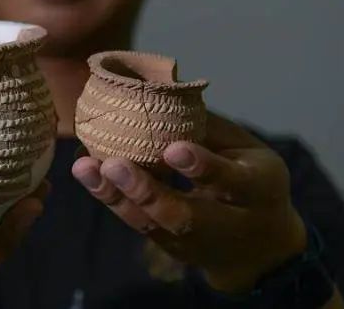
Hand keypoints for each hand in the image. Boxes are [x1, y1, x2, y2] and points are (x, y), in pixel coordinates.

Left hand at [72, 112, 306, 293]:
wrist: (260, 249)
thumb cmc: (253, 182)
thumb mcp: (249, 151)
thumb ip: (211, 129)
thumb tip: (164, 94)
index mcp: (256, 191)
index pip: (230, 181)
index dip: (202, 166)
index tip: (174, 148)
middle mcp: (224, 224)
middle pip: (182, 215)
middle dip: (145, 191)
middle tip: (113, 164)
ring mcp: (192, 243)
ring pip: (150, 224)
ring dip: (114, 196)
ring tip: (84, 169)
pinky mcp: (168, 246)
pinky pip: (137, 223)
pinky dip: (110, 198)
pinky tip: (87, 173)